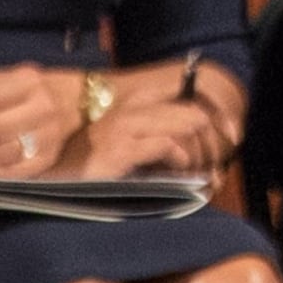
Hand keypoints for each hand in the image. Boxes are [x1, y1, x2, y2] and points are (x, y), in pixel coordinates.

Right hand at [62, 98, 233, 179]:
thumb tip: (214, 172)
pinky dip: (181, 159)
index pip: (191, 97)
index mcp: (137, 104)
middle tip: (213, 170)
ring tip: (197, 174)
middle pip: (195, 113)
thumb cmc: (95, 174)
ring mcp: (123, 125)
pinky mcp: (118, 147)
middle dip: (212, 143)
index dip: (220, 117)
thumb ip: (169, 149)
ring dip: (201, 153)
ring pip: (187, 124)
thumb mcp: (137, 155)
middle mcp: (131, 108)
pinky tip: (179, 172)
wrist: (49, 185)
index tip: (234, 138)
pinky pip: (167, 144)